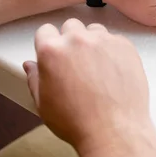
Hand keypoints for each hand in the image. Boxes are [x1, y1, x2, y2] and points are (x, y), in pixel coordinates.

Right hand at [24, 19, 155, 156]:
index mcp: (52, 51)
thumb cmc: (78, 120)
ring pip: (94, 30)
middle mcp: (77, 40)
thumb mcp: (44, 103)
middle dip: (71, 40)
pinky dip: (112, 50)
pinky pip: (115, 39)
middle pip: (71, 26)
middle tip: (75, 62)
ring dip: (92, 42)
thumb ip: (34, 78)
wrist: (113, 130)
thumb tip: (31, 66)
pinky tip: (111, 70)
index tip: (54, 52)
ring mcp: (103, 40)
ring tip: (95, 66)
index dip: (48, 42)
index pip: (45, 30)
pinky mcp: (124, 45)